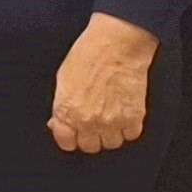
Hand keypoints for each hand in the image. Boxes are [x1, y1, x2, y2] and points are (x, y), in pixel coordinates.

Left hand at [48, 14, 158, 153]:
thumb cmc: (88, 55)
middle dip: (90, 136)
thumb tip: (58, 122)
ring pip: (111, 144)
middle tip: (94, 123)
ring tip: (111, 117)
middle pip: (90, 146)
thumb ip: (61, 105)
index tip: (74, 134)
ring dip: (111, 133)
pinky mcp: (133, 117)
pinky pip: (131, 135)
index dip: (70, 138)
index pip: (66, 142)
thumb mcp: (63, 80)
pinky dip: (129, 128)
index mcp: (67, 112)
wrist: (117, 45)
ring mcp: (112, 122)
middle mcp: (88, 121)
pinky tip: (125, 114)